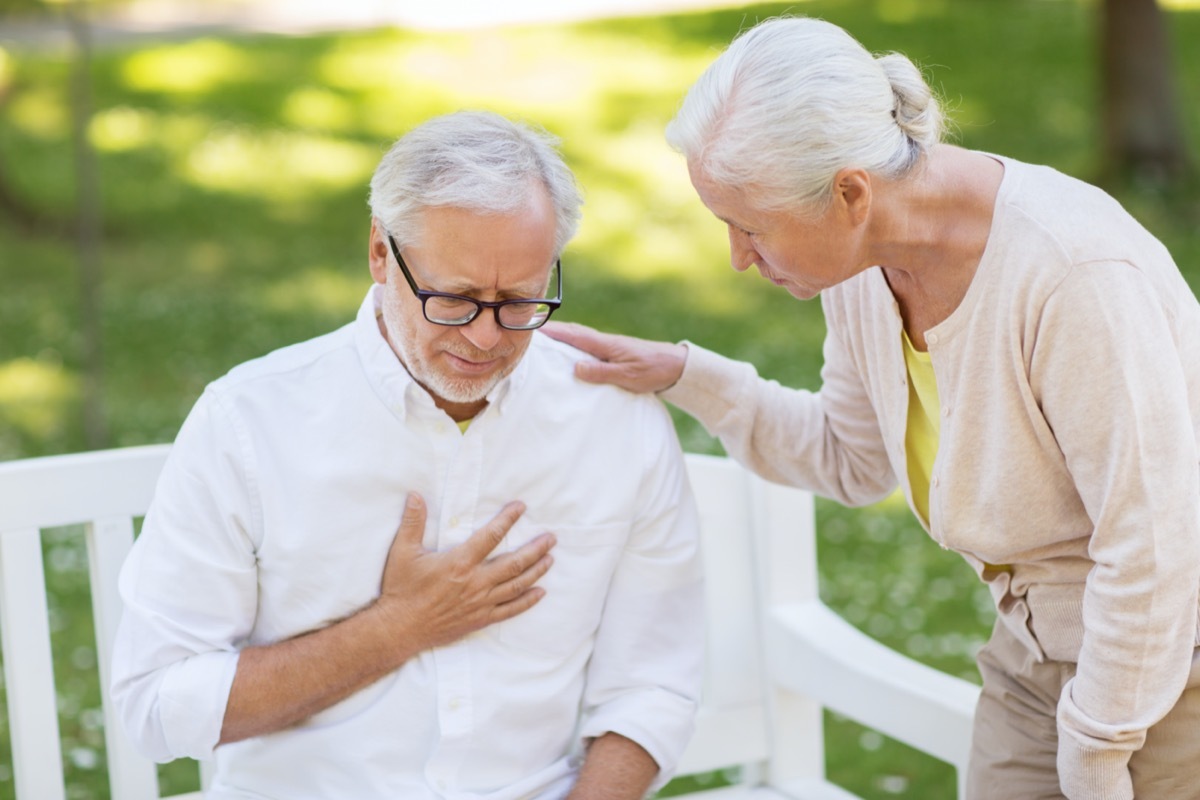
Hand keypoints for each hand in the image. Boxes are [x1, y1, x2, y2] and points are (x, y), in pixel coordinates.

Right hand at [375, 493, 554, 652]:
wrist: (399, 628)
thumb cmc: (401, 589)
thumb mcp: (403, 552)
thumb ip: (413, 522)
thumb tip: (415, 496)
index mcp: (460, 562)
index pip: (491, 536)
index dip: (508, 519)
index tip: (521, 507)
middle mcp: (475, 582)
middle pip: (514, 563)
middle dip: (535, 549)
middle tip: (551, 538)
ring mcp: (480, 602)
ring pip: (516, 585)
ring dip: (536, 571)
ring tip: (550, 559)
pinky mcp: (480, 619)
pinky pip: (510, 610)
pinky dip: (527, 601)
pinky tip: (540, 593)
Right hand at [540, 321, 686, 393]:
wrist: (676, 366)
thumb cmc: (653, 370)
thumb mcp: (628, 376)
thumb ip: (602, 372)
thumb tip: (575, 368)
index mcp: (604, 344)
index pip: (571, 334)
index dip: (550, 331)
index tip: (528, 328)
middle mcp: (603, 342)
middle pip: (571, 333)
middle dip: (549, 331)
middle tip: (526, 331)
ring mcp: (608, 346)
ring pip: (577, 339)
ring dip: (559, 338)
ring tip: (540, 342)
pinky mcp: (612, 353)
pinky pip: (585, 347)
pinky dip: (571, 346)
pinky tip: (567, 353)